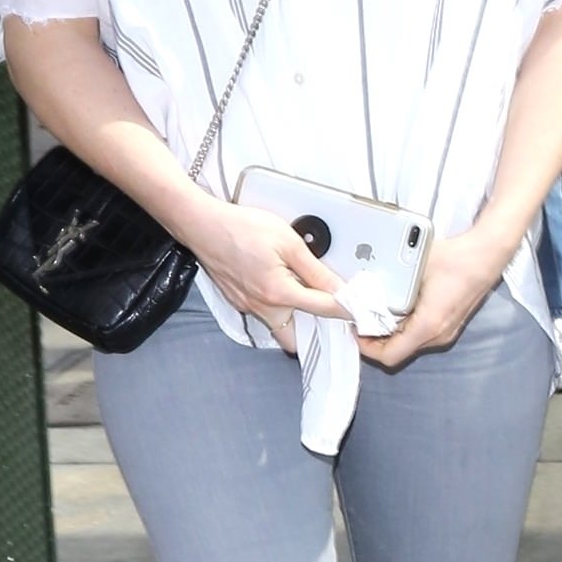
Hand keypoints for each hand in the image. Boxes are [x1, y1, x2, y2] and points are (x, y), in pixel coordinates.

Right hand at [185, 200, 347, 335]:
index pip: (323, 310)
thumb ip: (315, 270)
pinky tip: (284, 288)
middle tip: (332, 316)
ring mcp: (247, 307)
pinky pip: (264, 314)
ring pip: (279, 327)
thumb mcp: (288, 242)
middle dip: (315, 333)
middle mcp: (261, 307)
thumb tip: (338, 287)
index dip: (346, 310)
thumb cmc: (240, 228)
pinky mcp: (238, 301)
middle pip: (297, 338)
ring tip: (310, 299)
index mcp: (278, 293)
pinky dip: (279, 308)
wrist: (202, 224)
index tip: (359, 310)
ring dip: (296, 319)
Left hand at [356, 225, 506, 368]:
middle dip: (377, 339)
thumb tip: (363, 284)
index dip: (367, 347)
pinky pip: (421, 334)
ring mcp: (446, 332)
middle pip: (398, 352)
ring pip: (409, 344)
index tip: (357, 329)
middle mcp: (438, 335)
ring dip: (392, 333)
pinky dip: (406, 326)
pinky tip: (401, 305)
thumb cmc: (457, 260)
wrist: (487, 255)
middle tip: (363, 319)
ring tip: (380, 310)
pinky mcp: (450, 325)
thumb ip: (388, 281)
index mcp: (428, 326)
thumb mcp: (414, 268)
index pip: (389, 355)